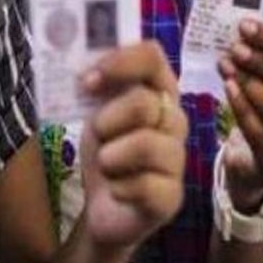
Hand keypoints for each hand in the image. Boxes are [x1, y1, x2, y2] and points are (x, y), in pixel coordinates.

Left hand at [79, 41, 187, 250]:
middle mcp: (175, 119)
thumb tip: (84, 68)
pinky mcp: (173, 195)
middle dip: (107, 121)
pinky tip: (117, 190)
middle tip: (98, 135)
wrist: (105, 206)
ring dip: (110, 157)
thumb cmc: (106, 150)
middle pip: (143, 103)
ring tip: (107, 165)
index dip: (120, 62)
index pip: (153, 56)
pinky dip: (117, 188)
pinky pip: (143, 185)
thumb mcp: (95, 112)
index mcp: (159, 90)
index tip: (88, 81)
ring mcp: (178, 158)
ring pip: (144, 144)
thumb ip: (97, 85)